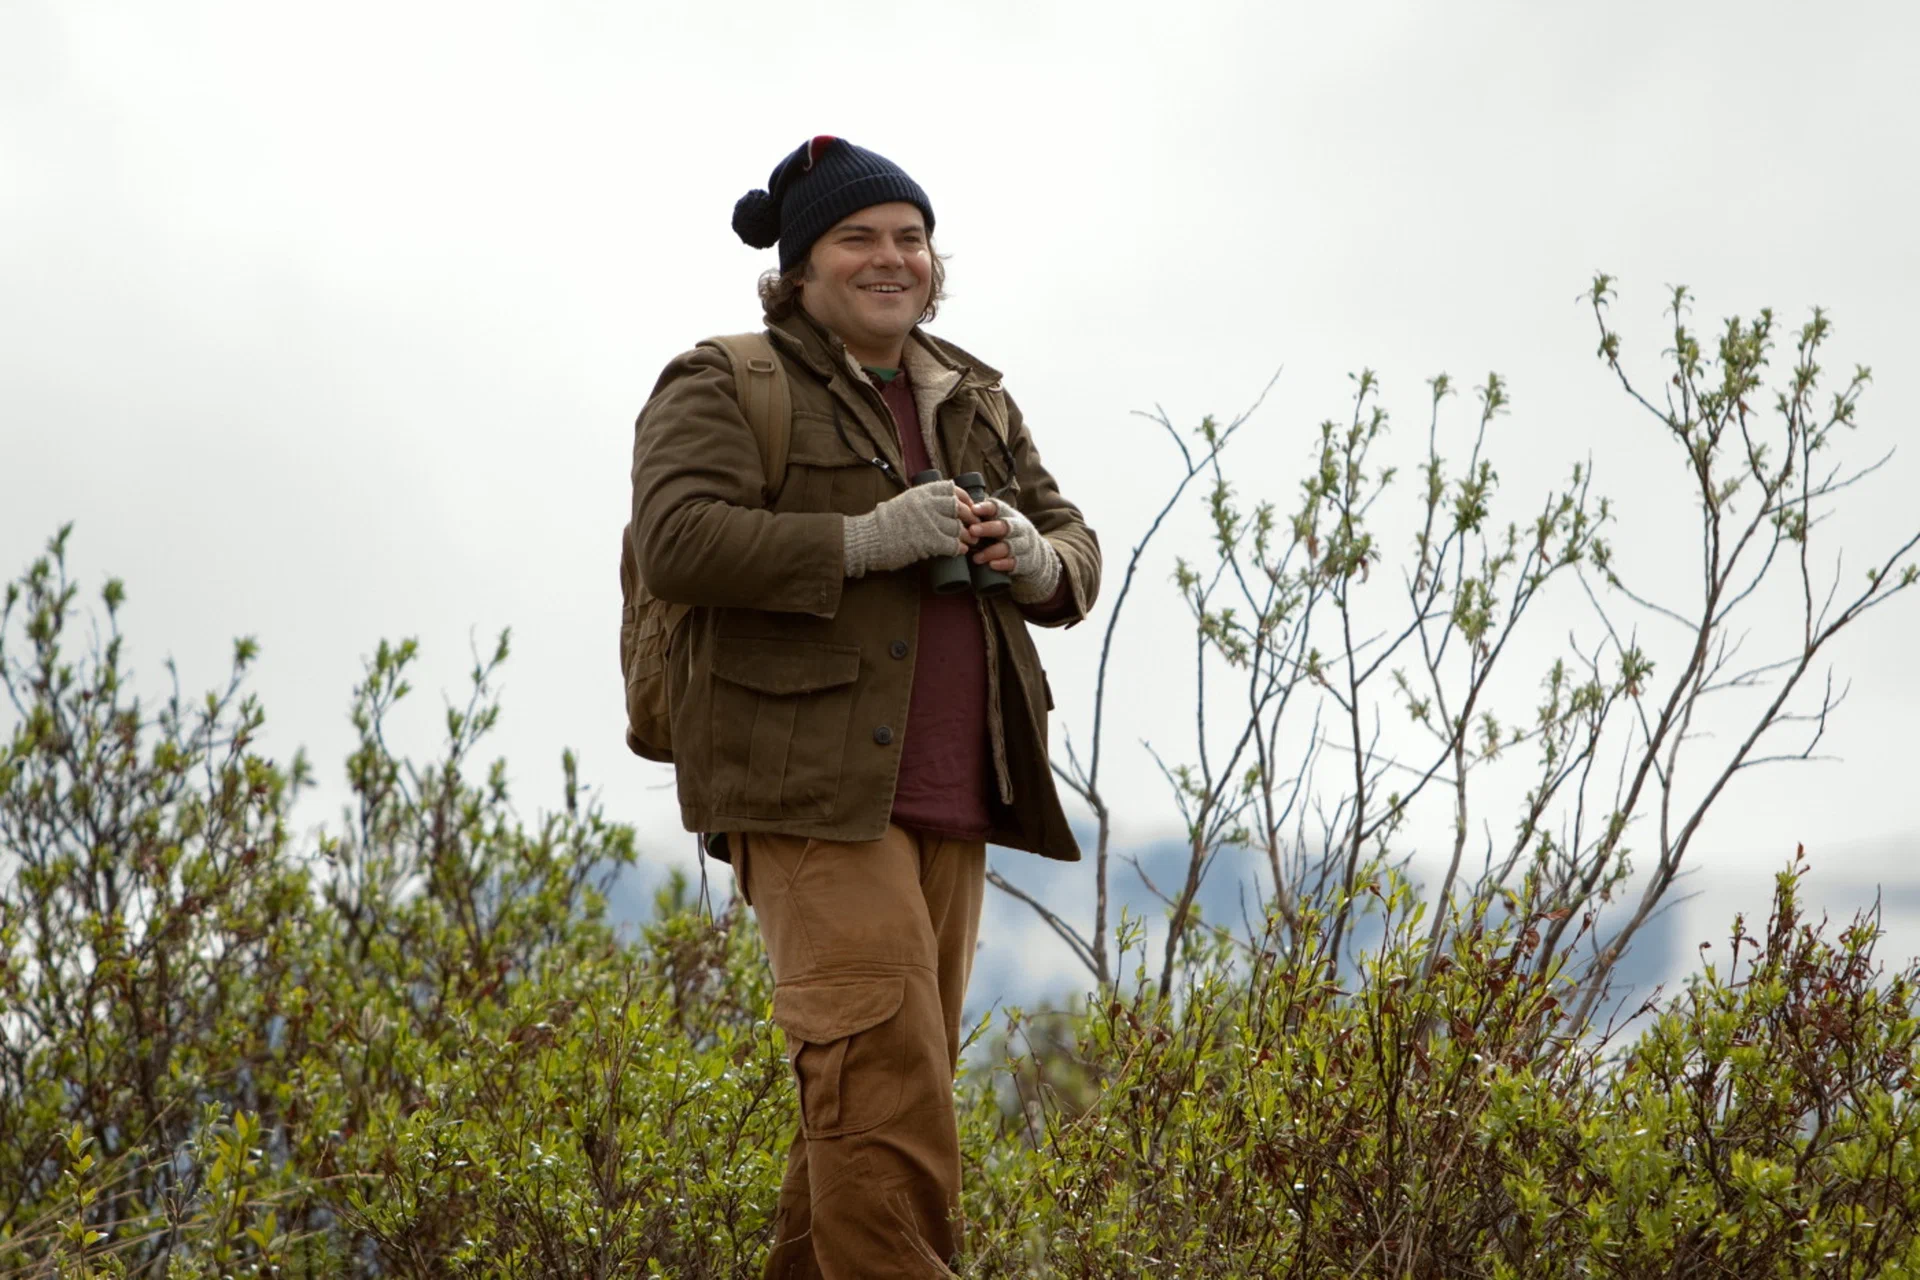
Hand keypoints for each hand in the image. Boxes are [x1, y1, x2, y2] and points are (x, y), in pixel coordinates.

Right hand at [844, 482, 972, 576]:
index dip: (965, 499)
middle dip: (970, 519)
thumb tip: (943, 503)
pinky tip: (959, 550)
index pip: (952, 489)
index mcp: (921, 492)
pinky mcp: (928, 541)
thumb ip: (923, 501)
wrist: (868, 539)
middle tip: (974, 527)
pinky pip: (952, 544)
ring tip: (969, 541)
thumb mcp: (905, 502)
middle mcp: (927, 503)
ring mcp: (928, 522)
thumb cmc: (884, 523)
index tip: (969, 508)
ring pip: (958, 528)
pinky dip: (958, 548)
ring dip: (966, 536)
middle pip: (960, 508)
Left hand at [964, 498, 1060, 601]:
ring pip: (1007, 546)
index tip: (973, 509)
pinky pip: (1014, 562)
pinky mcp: (1024, 562)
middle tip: (972, 530)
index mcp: (1009, 516)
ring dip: (991, 551)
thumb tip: (958, 511)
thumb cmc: (1009, 537)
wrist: (1037, 556)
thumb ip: (984, 518)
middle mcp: (1018, 529)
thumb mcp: (1001, 523)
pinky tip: (992, 565)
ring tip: (976, 557)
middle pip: (1003, 526)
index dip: (986, 508)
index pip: (998, 508)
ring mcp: (1022, 545)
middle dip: (987, 528)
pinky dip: (1003, 564)